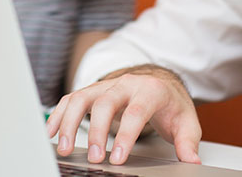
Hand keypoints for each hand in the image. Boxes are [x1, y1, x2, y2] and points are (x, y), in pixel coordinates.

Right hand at [46, 64, 201, 164]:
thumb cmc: (170, 104)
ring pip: (82, 97)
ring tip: (63, 148)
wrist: (161, 82)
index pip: (135, 112)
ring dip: (69, 123)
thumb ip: (187, 142)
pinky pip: (72, 99)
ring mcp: (107, 85)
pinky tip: (51, 131)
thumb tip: (191, 160)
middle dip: (96, 132)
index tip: (117, 158)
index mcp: (151, 90)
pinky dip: (59, 114)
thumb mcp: (186, 122)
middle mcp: (127, 84)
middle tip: (94, 158)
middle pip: (105, 103)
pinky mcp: (94, 90)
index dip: (125, 136)